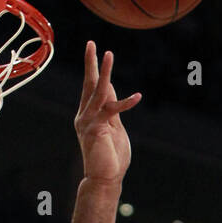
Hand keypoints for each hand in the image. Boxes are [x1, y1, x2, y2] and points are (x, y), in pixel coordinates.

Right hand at [75, 41, 140, 183]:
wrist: (104, 179)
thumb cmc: (111, 158)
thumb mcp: (114, 128)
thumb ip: (112, 111)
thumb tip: (112, 93)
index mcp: (87, 115)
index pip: (91, 88)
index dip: (95, 69)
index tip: (95, 51)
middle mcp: (84, 116)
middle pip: (88, 84)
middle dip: (90, 63)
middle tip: (91, 43)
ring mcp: (88, 122)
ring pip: (97, 91)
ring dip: (104, 72)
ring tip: (108, 54)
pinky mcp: (96, 128)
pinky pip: (112, 110)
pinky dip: (126, 103)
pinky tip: (137, 96)